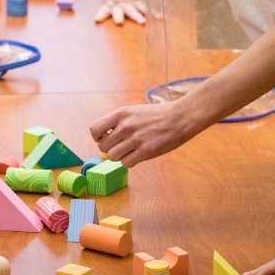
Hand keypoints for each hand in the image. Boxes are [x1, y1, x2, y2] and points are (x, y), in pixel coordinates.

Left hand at [90, 99, 204, 166]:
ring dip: (119, 157)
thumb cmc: (156, 115)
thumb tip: (103, 139)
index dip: (98, 137)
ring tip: (129, 151)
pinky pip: (126, 163)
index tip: (106, 138)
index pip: (94, 130)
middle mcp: (125, 126)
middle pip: (103, 146)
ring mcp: (135, 139)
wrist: (180, 118)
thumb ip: (118, 123)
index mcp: (120, 113)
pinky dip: (129, 162)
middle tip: (121, 146)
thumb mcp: (133, 111)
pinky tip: (138, 155)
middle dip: (110, 149)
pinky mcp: (146, 151)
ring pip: (113, 156)